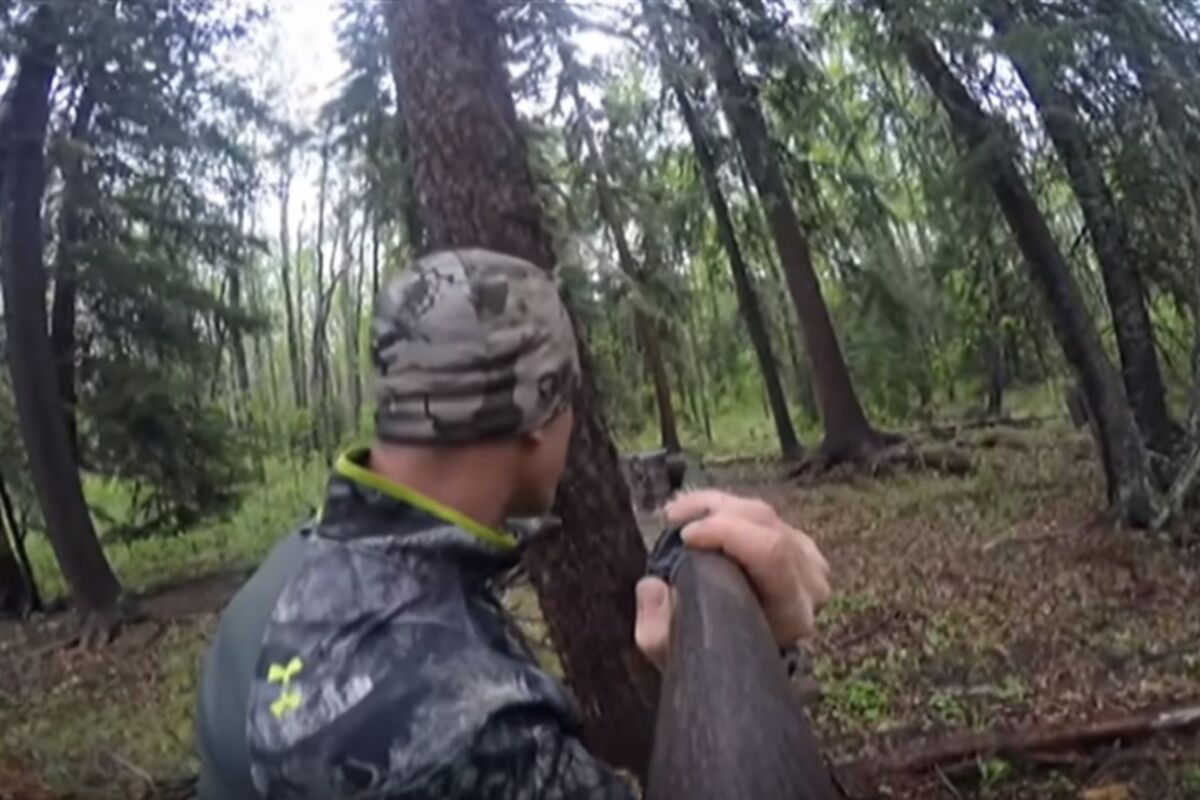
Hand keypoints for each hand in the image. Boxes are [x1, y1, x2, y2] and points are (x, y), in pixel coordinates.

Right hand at [634, 490, 831, 669]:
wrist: (740, 662)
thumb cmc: (710, 656)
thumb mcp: (672, 655)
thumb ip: (657, 630)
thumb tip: (654, 585)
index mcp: (792, 614)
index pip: (771, 551)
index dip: (724, 532)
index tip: (685, 536)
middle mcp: (811, 585)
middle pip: (765, 523)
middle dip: (714, 514)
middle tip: (674, 520)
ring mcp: (810, 562)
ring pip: (761, 512)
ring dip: (714, 507)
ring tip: (677, 516)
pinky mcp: (801, 545)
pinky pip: (761, 512)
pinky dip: (723, 506)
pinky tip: (695, 514)